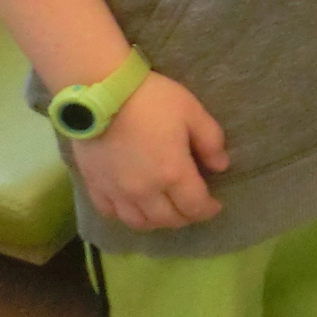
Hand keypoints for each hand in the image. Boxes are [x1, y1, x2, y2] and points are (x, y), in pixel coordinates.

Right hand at [70, 72, 227, 230]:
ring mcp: (117, 192)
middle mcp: (144, 192)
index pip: (194, 206)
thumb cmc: (153, 99)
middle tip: (193, 207)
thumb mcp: (192, 112)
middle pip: (168, 220)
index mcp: (172, 174)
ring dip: (157, 221)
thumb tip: (221, 166)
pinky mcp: (95, 186)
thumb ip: (210, 141)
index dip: (208, 210)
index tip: (215, 205)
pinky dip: (127, 216)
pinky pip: (111, 213)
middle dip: (185, 217)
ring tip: (166, 210)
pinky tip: (134, 207)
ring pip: (139, 222)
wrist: (101, 93)